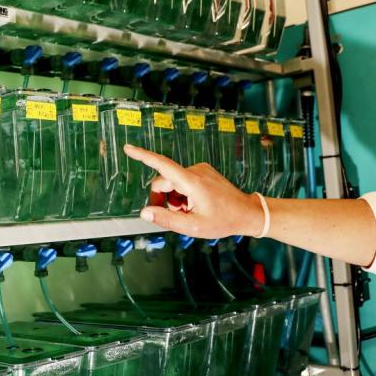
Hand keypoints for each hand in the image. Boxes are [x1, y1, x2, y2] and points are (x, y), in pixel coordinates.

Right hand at [124, 144, 264, 238]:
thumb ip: (166, 219)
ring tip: (188, 211)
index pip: (162, 165)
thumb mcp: (192, 226)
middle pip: (164, 180)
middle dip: (162, 198)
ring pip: (173, 182)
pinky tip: (194, 204)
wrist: (247, 213)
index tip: (128, 149)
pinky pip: (183, 180)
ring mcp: (200, 169)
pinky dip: (182, 193)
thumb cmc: (222, 221)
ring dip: (174, 197)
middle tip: (173, 215)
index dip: (143, 157)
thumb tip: (145, 212)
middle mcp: (195, 170)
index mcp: (191, 182)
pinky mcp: (203, 171)